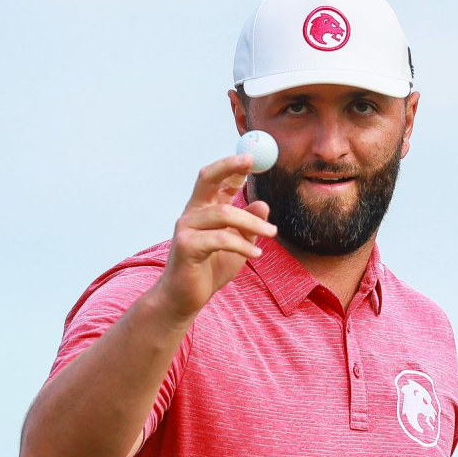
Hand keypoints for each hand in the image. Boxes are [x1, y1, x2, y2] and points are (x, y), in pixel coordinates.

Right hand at [155, 154, 275, 322]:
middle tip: (252, 161)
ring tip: (272, 234)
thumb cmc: (209, 270)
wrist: (185, 298)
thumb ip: (248, 226)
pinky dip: (242, 244)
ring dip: (253, 221)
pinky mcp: (186, 246)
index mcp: (203, 209)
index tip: (254, 157)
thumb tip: (263, 204)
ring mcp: (186, 228)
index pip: (216, 180)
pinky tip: (256, 253)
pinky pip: (221, 239)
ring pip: (224, 213)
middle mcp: (192, 213)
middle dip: (229, 166)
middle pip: (207, 178)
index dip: (233, 166)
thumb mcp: (237, 245)